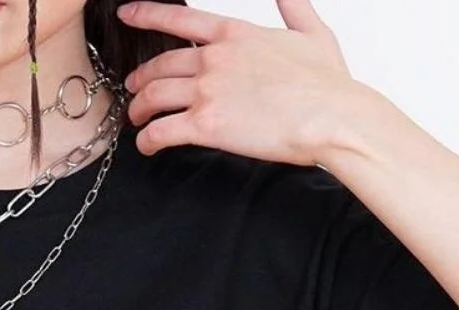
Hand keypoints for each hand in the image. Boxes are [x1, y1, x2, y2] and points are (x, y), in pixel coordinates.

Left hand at [118, 0, 355, 165]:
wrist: (332, 116)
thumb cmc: (326, 83)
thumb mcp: (312, 33)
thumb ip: (293, 8)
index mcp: (234, 34)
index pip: (179, 18)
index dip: (147, 14)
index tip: (126, 14)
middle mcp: (214, 59)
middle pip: (159, 66)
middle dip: (141, 80)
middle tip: (134, 92)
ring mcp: (207, 91)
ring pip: (152, 97)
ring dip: (139, 110)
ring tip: (138, 121)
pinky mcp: (205, 124)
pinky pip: (159, 132)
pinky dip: (147, 140)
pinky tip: (147, 146)